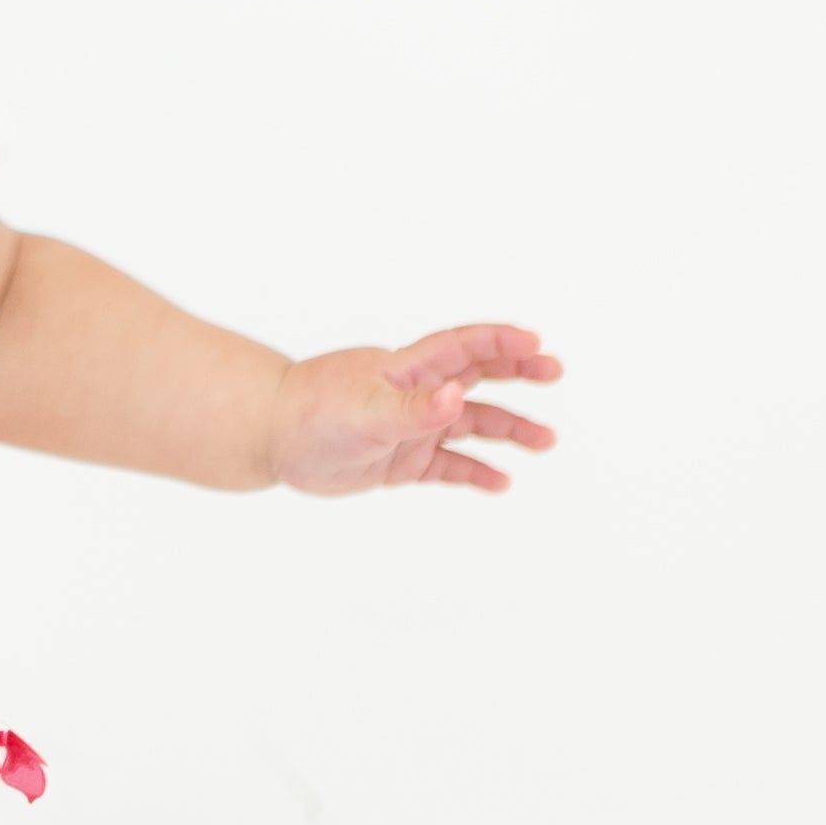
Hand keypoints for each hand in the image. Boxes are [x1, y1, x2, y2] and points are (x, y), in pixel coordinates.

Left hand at [269, 325, 560, 495]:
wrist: (271, 439)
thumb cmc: (312, 413)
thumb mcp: (366, 411)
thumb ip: (414, 409)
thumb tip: (458, 397)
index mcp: (406, 369)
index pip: (462, 347)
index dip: (499, 343)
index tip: (536, 343)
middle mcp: (413, 394)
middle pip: (476, 377)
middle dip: (517, 374)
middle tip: (554, 372)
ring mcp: (409, 427)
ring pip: (469, 425)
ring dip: (508, 430)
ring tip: (546, 441)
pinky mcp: (399, 460)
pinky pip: (446, 466)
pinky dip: (474, 472)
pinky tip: (501, 482)